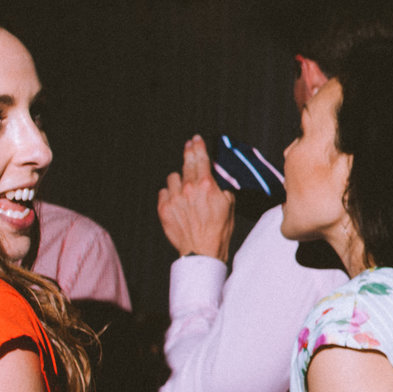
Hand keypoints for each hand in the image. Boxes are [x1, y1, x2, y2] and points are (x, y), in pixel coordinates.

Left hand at [158, 136, 235, 261]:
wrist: (202, 251)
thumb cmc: (218, 231)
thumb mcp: (229, 205)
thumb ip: (221, 189)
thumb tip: (215, 183)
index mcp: (206, 186)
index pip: (201, 158)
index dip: (198, 146)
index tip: (196, 139)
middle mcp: (188, 189)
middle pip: (186, 162)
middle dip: (188, 152)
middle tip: (188, 146)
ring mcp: (174, 198)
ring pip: (173, 177)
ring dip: (179, 180)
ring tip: (184, 187)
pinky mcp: (164, 209)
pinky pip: (163, 192)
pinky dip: (169, 194)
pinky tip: (176, 200)